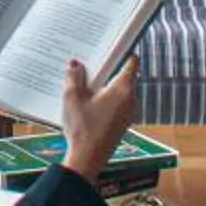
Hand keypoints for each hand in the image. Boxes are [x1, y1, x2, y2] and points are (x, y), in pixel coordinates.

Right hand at [59, 55, 139, 185]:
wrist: (87, 160)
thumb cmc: (82, 129)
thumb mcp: (72, 98)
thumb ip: (74, 77)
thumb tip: (75, 64)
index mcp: (122, 89)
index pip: (132, 62)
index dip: (124, 51)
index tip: (113, 45)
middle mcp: (130, 99)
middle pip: (125, 76)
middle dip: (109, 69)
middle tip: (91, 63)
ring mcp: (128, 113)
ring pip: (120, 91)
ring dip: (106, 85)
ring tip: (86, 83)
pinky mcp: (122, 124)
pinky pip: (117, 104)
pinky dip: (106, 99)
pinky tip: (89, 102)